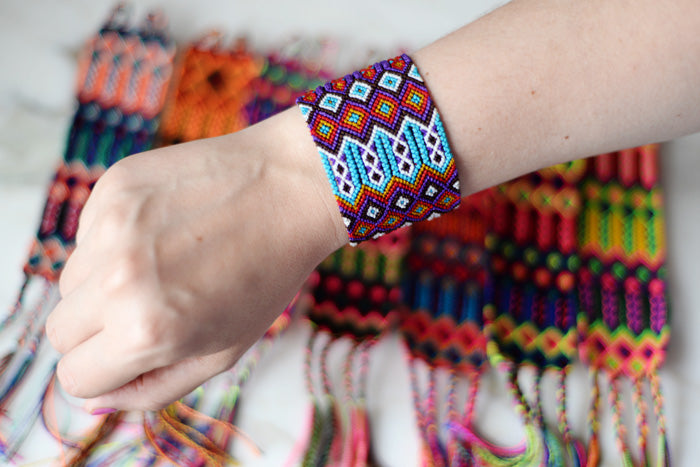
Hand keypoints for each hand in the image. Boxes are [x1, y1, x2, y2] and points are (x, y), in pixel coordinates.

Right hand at [45, 108, 346, 411]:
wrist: (291, 188)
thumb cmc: (266, 276)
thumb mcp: (222, 351)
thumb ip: (154, 389)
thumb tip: (95, 400)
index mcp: (147, 331)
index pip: (75, 375)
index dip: (105, 370)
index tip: (132, 354)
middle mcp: (118, 279)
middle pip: (61, 330)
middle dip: (98, 331)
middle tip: (151, 309)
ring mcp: (112, 226)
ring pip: (71, 280)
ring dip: (104, 283)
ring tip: (166, 264)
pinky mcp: (114, 186)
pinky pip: (88, 233)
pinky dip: (114, 240)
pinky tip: (166, 229)